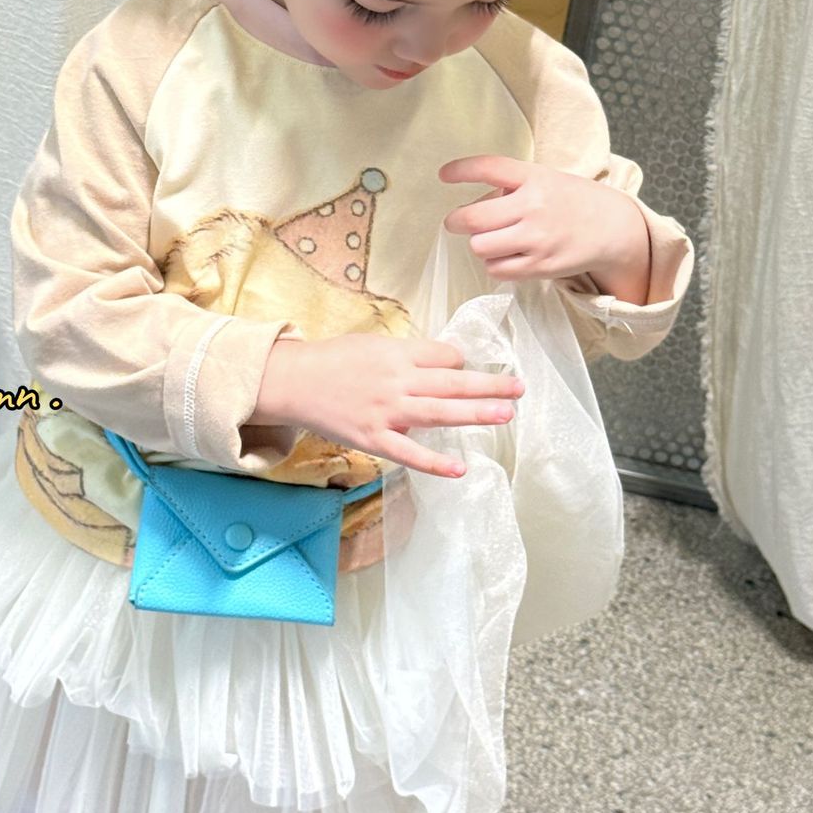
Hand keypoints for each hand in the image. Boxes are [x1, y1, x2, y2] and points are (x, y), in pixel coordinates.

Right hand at [248, 336, 522, 479]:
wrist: (293, 382)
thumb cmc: (333, 359)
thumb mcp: (372, 343)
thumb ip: (408, 354)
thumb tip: (445, 362)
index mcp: (397, 354)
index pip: (443, 356)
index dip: (460, 362)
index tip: (469, 369)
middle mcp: (397, 382)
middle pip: (451, 382)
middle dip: (488, 385)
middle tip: (519, 387)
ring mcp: (387, 412)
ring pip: (439, 413)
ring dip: (475, 413)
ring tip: (506, 414)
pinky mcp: (374, 439)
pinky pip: (409, 453)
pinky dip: (434, 462)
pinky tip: (460, 468)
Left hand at [438, 154, 652, 304]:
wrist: (613, 228)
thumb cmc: (572, 201)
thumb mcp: (545, 180)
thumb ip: (512, 187)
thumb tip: (475, 206)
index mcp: (534, 177)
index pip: (490, 167)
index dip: (462, 170)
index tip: (444, 174)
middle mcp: (534, 206)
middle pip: (473, 218)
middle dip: (455, 221)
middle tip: (454, 221)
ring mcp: (537, 239)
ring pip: (480, 247)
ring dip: (478, 244)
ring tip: (490, 240)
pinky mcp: (540, 265)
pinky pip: (496, 269)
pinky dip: (493, 263)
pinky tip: (505, 255)